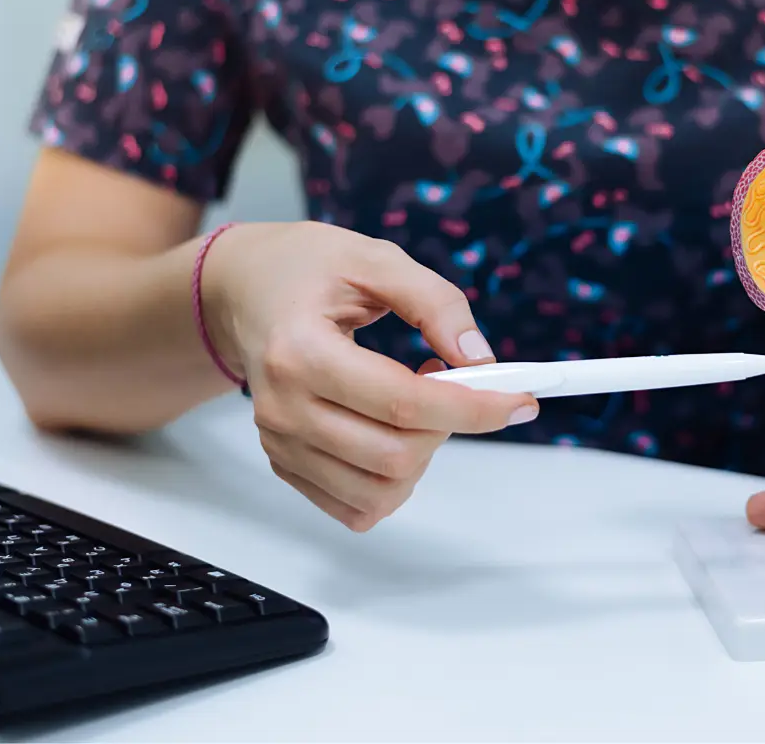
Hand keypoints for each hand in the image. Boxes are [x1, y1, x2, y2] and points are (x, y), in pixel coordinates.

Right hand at [201, 221, 538, 530]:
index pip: (403, 403)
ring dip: (423, 455)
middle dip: (448, 426)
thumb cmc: (308, 269)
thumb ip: (436, 303)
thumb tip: (481, 361)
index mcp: (300, 352)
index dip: (473, 408)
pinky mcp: (285, 464)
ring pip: (380, 492)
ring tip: (416, 401)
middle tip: (449, 379)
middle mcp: (283, 407)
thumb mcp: (376, 259)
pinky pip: (356, 505)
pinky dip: (393, 479)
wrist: (243, 291)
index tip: (520, 402)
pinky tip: (391, 429)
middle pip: (396, 455)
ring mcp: (279, 443)